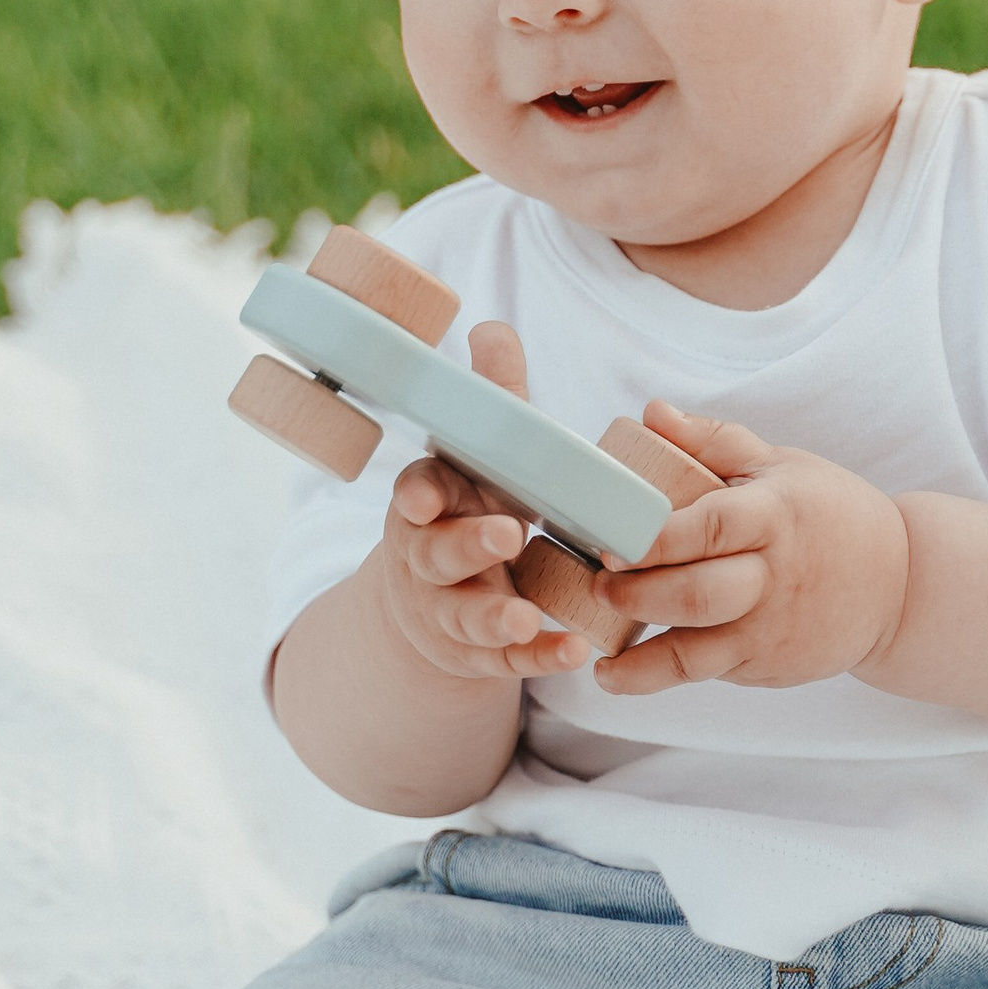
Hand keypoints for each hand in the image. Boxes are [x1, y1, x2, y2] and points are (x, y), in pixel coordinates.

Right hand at [376, 321, 589, 686]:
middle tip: (505, 535)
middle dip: (466, 545)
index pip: (415, 492)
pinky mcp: (476, 653)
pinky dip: (536, 657)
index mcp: (429, 500)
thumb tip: (491, 327)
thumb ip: (491, 401)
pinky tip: (572, 653)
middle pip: (437, 554)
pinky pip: (504, 662)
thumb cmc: (466, 508)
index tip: (424, 499)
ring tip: (524, 617)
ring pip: (464, 615)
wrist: (429, 604)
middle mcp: (429, 557)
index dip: (419, 495)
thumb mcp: (476, 456)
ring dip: (494, 615)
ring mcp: (448, 609)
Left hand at [592, 401, 910, 696]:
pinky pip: (708, 674)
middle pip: (698, 595)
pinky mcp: (768, 667)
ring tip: (598, 651)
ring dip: (640, 657)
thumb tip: (651, 413)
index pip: (712, 528)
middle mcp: (774, 577)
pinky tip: (618, 675)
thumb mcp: (782, 465)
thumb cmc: (829, 514)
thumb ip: (713, 440)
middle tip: (597, 583)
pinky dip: (657, 679)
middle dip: (638, 594)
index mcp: (775, 516)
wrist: (898, 585)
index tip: (610, 541)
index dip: (657, 539)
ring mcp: (771, 629)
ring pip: (698, 652)